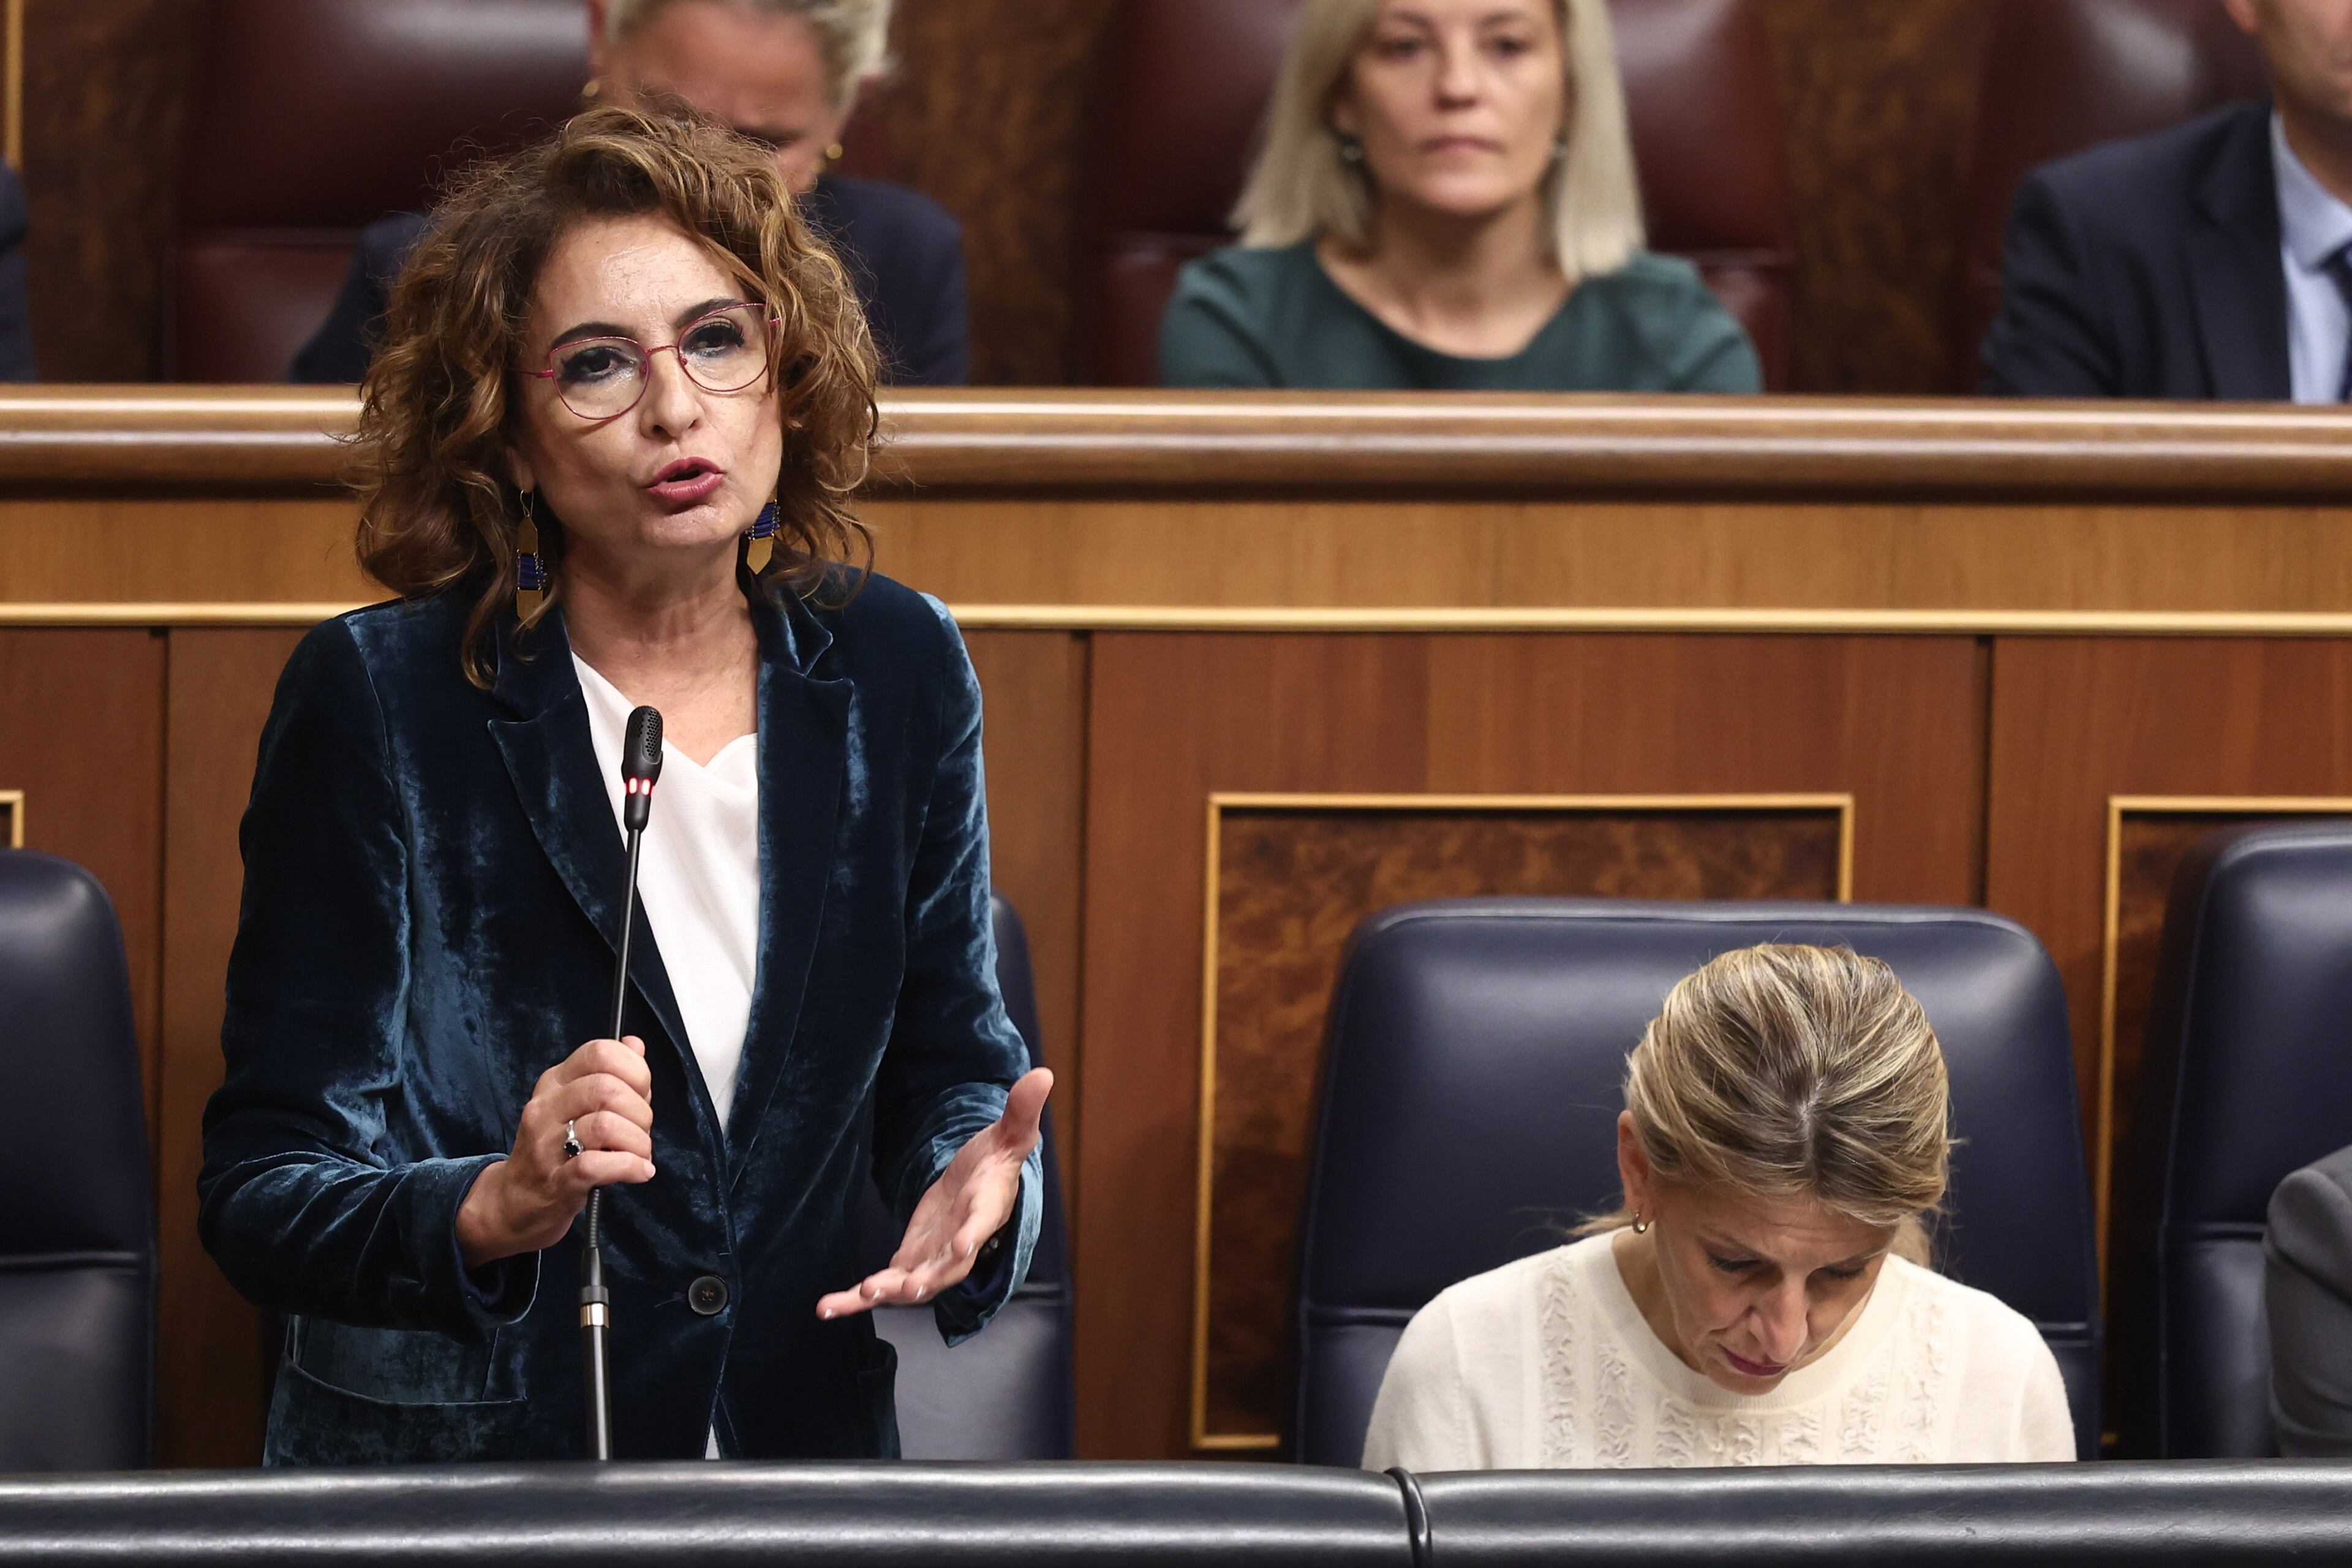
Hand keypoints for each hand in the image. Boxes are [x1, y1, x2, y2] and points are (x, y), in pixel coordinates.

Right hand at [456, 1035, 656, 1267]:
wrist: (515, 1201)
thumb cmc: (557, 1150)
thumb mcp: (577, 1105)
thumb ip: (610, 1075)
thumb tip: (635, 1044)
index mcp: (554, 1083)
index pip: (599, 1053)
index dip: (634, 1070)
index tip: (642, 1093)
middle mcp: (546, 1108)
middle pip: (606, 1089)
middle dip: (640, 1110)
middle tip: (641, 1131)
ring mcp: (546, 1145)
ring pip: (604, 1125)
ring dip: (638, 1141)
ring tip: (640, 1154)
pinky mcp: (555, 1181)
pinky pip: (596, 1165)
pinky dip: (629, 1167)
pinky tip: (640, 1171)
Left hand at [817, 1067, 1051, 1318]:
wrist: (978, 1187)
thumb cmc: (996, 1161)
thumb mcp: (1009, 1133)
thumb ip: (1021, 1110)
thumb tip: (1043, 1074)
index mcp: (986, 1210)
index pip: (982, 1224)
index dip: (973, 1236)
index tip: (964, 1246)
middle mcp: (961, 1243)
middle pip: (946, 1268)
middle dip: (926, 1279)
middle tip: (905, 1287)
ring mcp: (933, 1258)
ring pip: (911, 1284)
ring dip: (887, 1292)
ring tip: (859, 1295)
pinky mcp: (909, 1262)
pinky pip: (882, 1286)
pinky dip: (854, 1300)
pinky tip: (826, 1308)